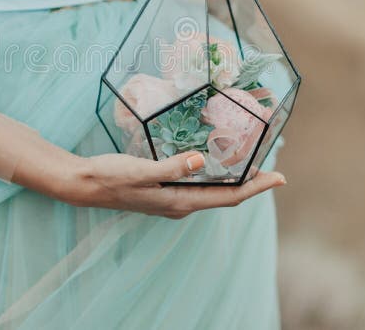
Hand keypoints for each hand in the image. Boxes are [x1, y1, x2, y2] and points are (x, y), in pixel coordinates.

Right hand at [60, 150, 285, 218]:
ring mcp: (172, 199)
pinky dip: (215, 175)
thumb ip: (171, 167)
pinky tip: (214, 161)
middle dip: (251, 183)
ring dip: (234, 179)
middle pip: (226, 196)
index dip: (256, 188)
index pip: (229, 197)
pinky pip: (199, 185)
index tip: (280, 178)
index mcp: (180, 202)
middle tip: (272, 166)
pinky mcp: (164, 190)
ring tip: (252, 162)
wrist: (85, 184)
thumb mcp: (141, 170)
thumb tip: (200, 160)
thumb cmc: (111, 176)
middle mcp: (180, 204)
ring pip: (213, 191)